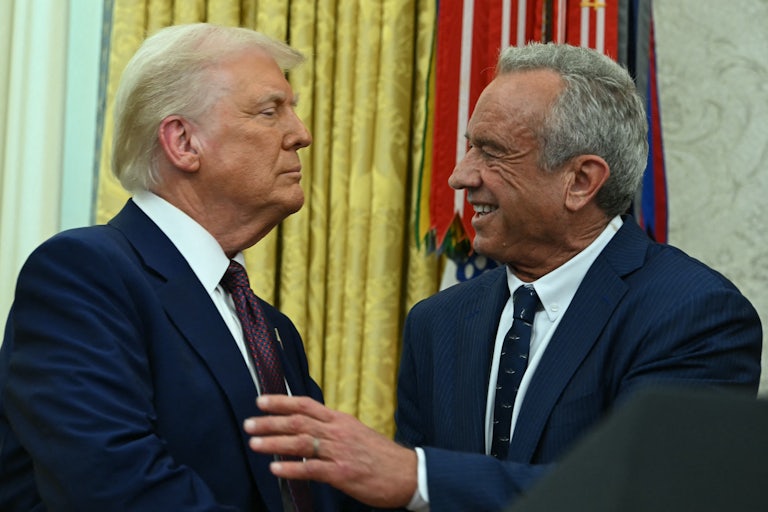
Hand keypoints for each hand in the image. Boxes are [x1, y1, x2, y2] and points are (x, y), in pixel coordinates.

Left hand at [244, 394, 417, 507]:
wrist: (408, 473)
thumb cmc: (381, 455)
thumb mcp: (356, 433)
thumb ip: (332, 429)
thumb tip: (307, 428)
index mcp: (340, 420)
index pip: (306, 405)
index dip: (282, 402)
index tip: (260, 400)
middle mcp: (338, 432)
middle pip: (298, 422)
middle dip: (270, 422)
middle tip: (249, 423)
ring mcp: (340, 452)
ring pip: (301, 443)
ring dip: (275, 443)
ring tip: (255, 444)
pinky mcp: (342, 473)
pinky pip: (312, 469)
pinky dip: (292, 468)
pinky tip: (276, 469)